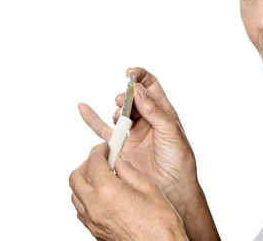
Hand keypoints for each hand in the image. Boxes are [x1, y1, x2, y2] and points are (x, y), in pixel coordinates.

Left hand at [69, 142, 188, 240]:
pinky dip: (86, 197)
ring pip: (75, 194)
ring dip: (85, 180)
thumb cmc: (160, 223)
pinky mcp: (94, 231)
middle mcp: (95, 206)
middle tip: (103, 159)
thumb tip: (119, 159)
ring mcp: (92, 221)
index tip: (106, 147)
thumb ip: (129, 171)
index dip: (99, 150)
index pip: (93, 162)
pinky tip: (103, 195)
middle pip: (76, 177)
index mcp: (109, 192)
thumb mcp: (149, 188)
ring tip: (103, 176)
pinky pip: (81, 209)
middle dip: (87, 164)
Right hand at [78, 67, 197, 218]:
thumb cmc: (179, 161)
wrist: (173, 189)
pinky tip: (83, 108)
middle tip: (123, 101)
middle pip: (132, 98)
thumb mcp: (171, 131)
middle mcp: (147, 120)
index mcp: (163, 112)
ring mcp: (133, 132)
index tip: (129, 74)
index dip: (140, 77)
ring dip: (117, 109)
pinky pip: (103, 130)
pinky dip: (92, 119)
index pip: (150, 86)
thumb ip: (154, 111)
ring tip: (119, 115)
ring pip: (119, 113)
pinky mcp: (121, 146)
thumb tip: (138, 90)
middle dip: (126, 95)